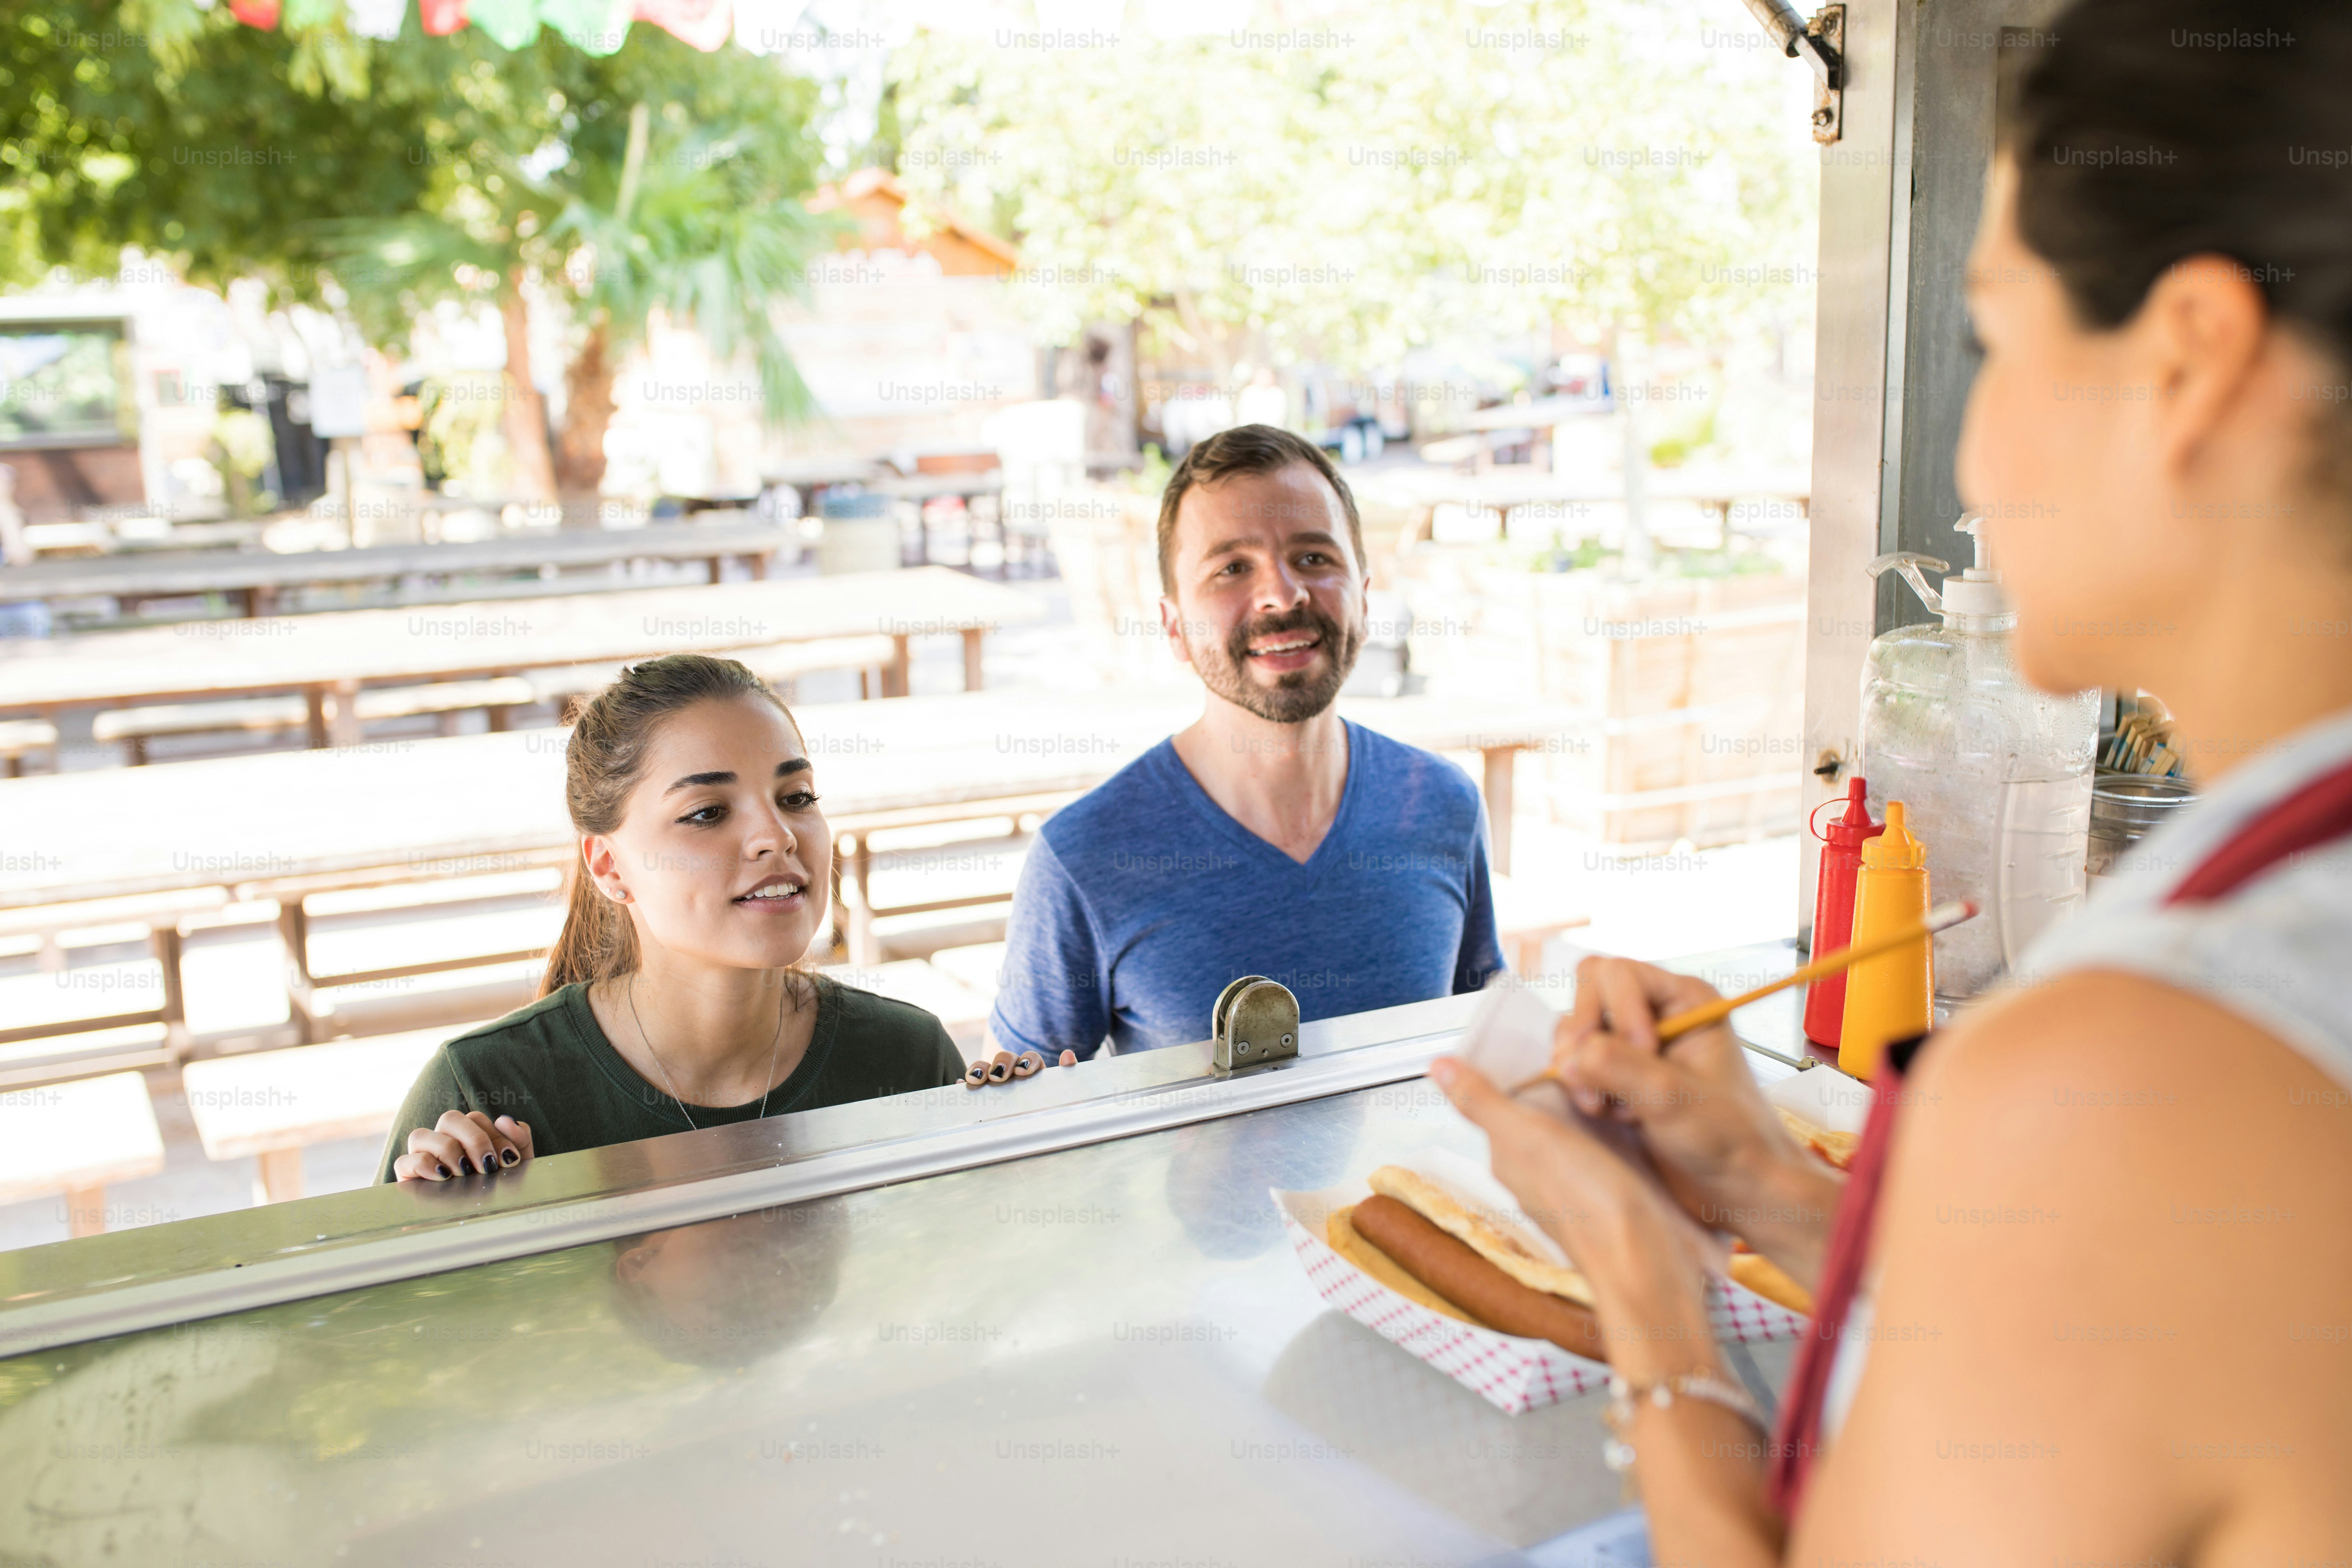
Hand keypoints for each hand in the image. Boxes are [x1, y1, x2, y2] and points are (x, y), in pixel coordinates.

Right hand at [393, 1110, 532, 1180]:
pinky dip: (423, 1165)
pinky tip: (444, 1177)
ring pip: (420, 1135)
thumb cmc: (499, 1193)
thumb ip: (519, 1139)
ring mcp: (421, 1157)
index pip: (474, 1118)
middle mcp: (442, 1142)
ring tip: (465, 1172)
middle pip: (449, 1119)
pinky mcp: (407, 1177)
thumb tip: (504, 1119)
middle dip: (474, 1139)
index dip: (494, 1134)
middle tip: (487, 1166)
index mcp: (466, 1136)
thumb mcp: (515, 1167)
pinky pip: (404, 1161)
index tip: (509, 1159)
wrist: (482, 1233)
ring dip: (447, 1150)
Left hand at [1430, 1055, 1714, 1371]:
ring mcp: (1574, 1181)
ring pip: (1571, 1125)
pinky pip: (1603, 1142)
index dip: (1519, 1068)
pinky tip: (1625, 1108)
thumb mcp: (1527, 1137)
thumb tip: (1437, 1067)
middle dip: (1556, 1081)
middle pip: (1539, 1112)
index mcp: (1510, 1157)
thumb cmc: (1586, 1204)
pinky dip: (1610, 1122)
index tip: (1541, 1039)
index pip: (1504, 1099)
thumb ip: (1482, 1102)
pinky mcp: (1610, 1188)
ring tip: (1606, 1068)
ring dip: (1585, 1099)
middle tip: (1582, 1045)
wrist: (1645, 1259)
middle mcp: (1537, 1171)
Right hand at [1555, 956, 1839, 1281]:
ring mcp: (1634, 1044)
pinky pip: (1577, 1060)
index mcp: (1684, 1000)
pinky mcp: (1618, 1074)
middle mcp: (1656, 1013)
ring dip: (1580, 1065)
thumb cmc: (1727, 1139)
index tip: (1640, 1056)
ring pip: (1577, 1027)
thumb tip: (1570, 1057)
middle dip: (1584, 1034)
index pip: (1618, 974)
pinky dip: (1581, 1084)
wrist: (1740, 1187)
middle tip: (1594, 1079)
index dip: (1616, 1011)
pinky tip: (1608, 1113)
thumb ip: (1620, 1068)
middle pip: (1589, 991)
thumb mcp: (1673, 1099)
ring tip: (1607, 1105)